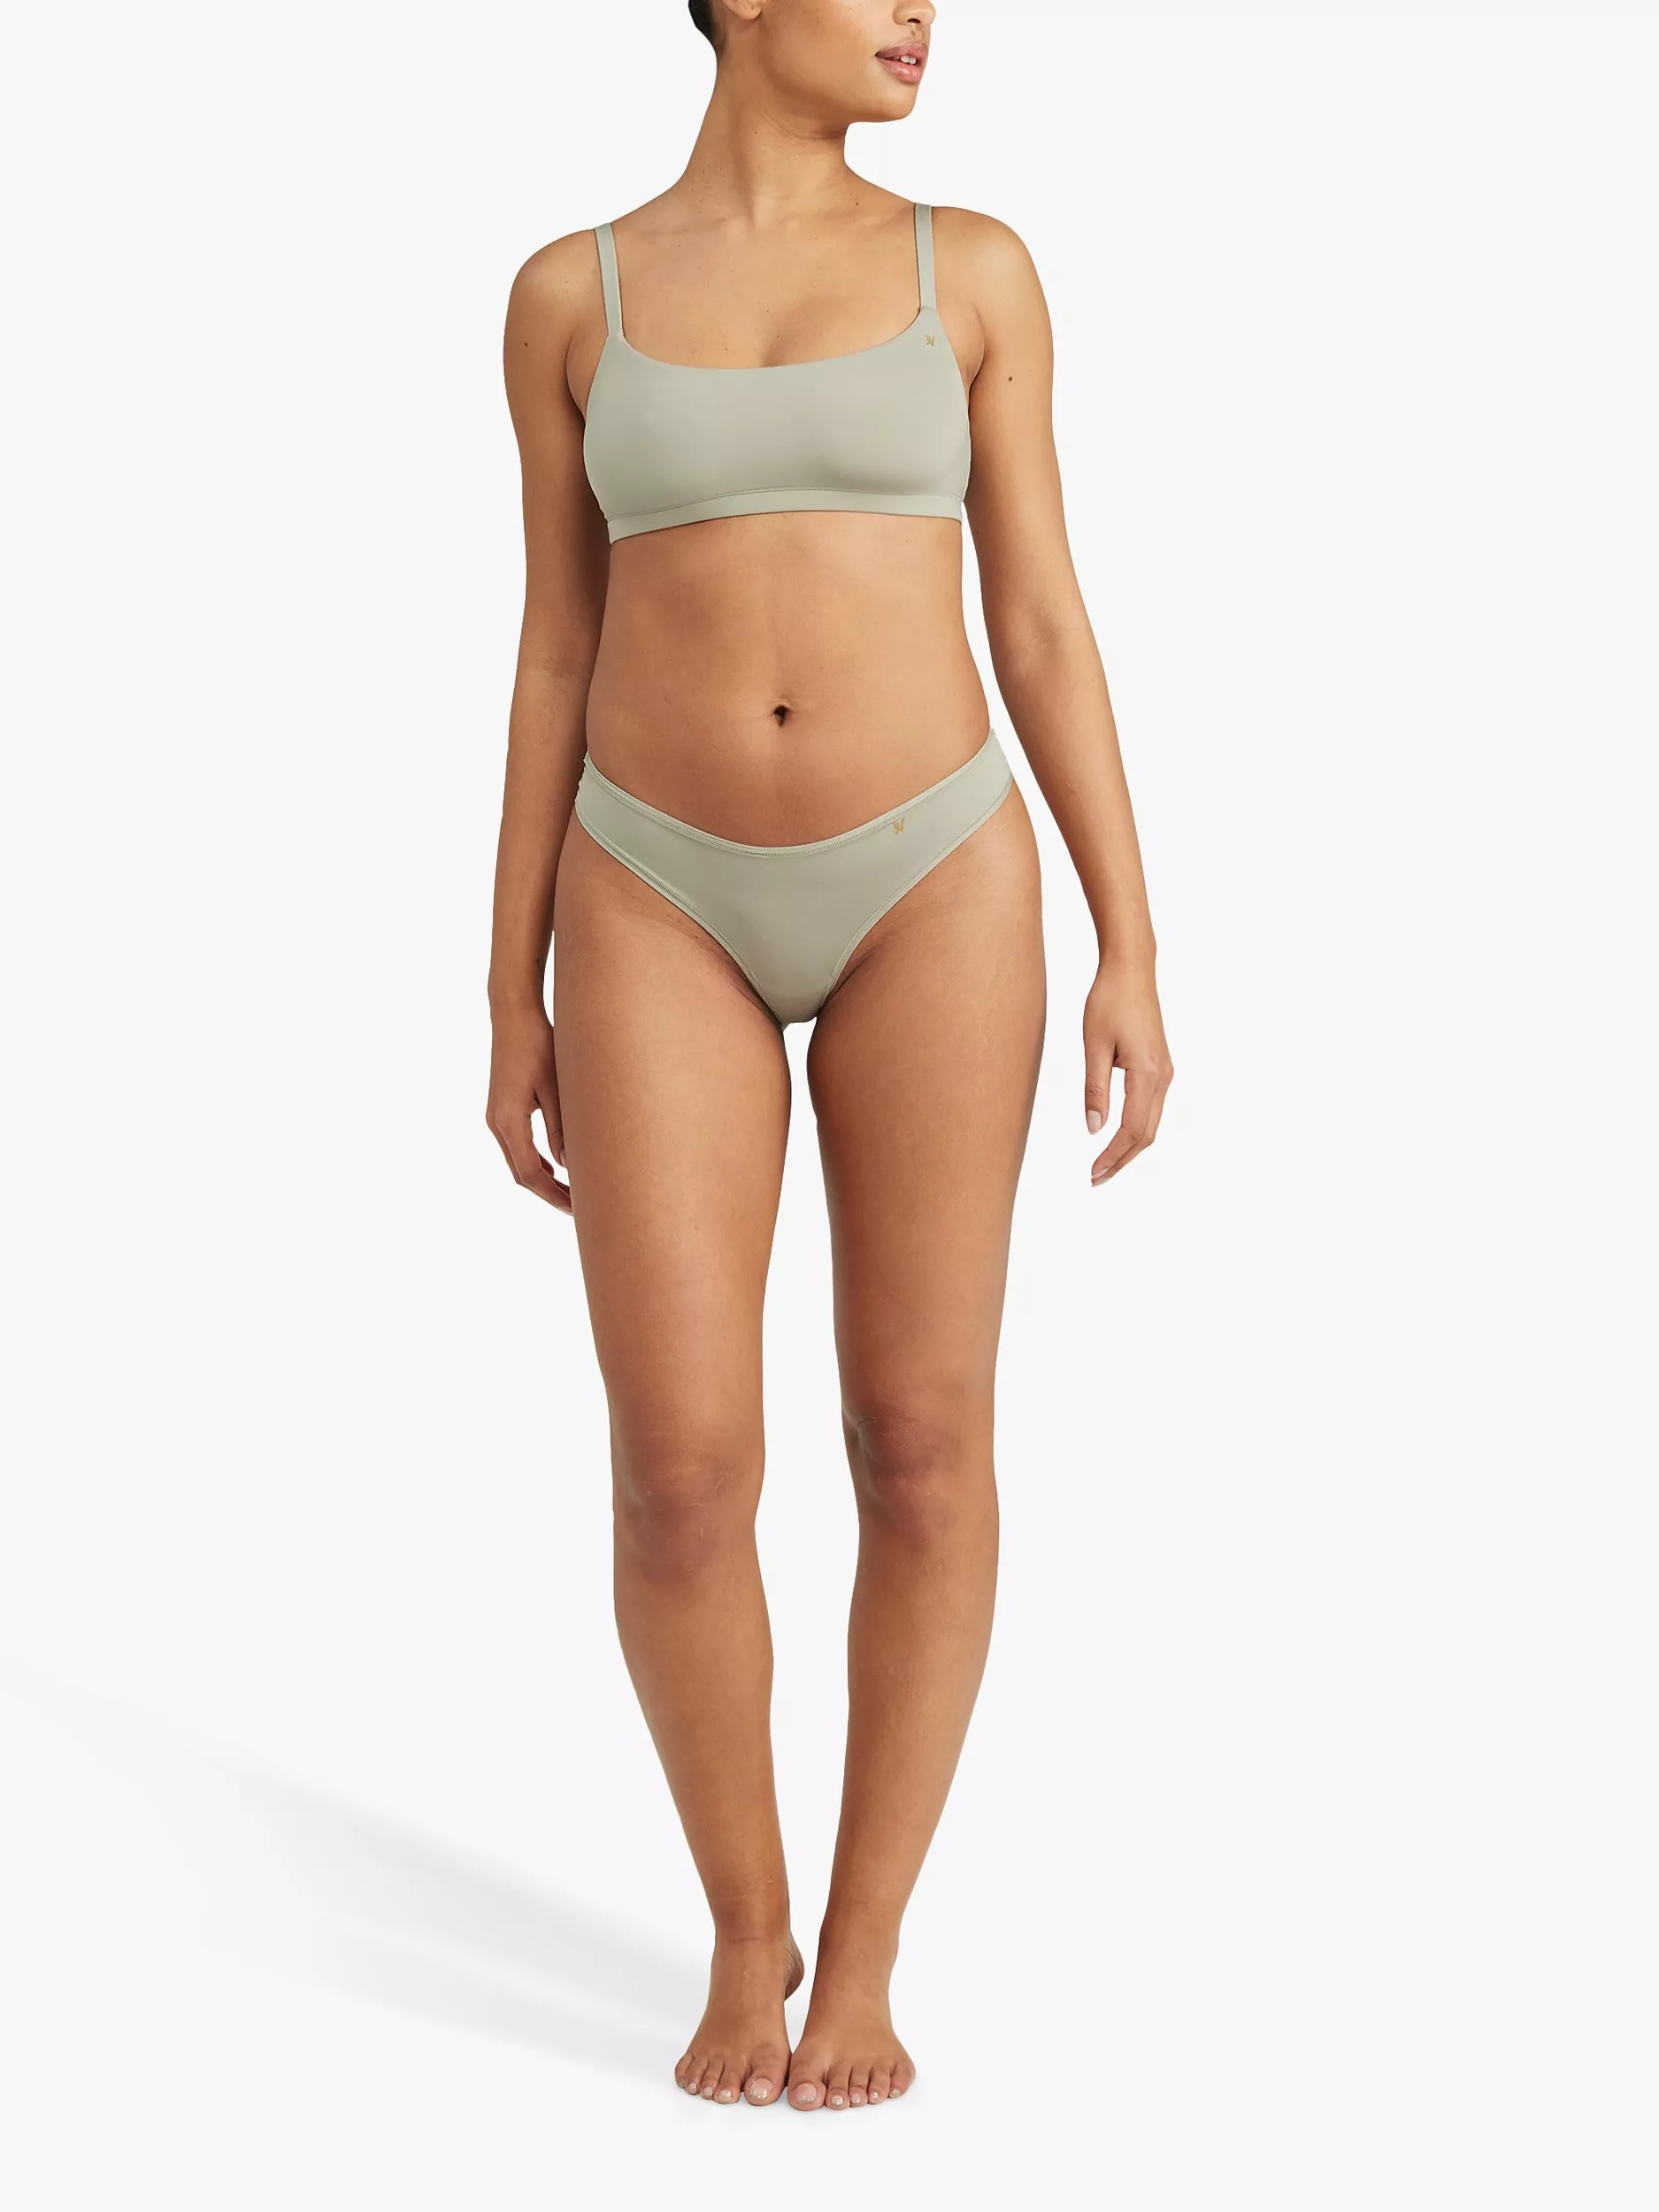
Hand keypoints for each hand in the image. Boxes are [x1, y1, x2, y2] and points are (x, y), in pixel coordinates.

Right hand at [486, 1003, 570, 1212]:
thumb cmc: (538, 1045)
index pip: (530, 1173)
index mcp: (509, 1121)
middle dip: (548, 1192)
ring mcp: (496, 1116)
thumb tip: (569, 1166)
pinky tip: (556, 1166)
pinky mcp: (501, 1108)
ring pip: (517, 1161)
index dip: (553, 1195)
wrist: (513, 1015)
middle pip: (521, 1174)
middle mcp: (497, 1123)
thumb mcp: (556, 1088)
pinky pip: (516, 1146)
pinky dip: (535, 1161)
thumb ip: (561, 1129)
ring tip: (570, 1191)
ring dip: (542, 1178)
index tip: (576, 1209)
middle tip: (578, 1207)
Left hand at [1083, 957, 1172, 1185]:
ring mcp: (1165, 1072)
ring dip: (1129, 1147)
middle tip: (1095, 1179)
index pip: (1132, 1130)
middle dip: (1121, 1160)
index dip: (1112, 1156)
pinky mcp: (1160, 1066)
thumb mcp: (1093, 1046)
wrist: (1131, 970)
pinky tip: (1116, 1136)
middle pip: (1146, 1134)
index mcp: (1147, 1073)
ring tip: (1103, 1164)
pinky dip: (1135, 1129)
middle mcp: (1163, 1076)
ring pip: (1151, 1123)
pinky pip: (1151, 1108)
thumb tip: (1093, 1129)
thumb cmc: (1109, 1001)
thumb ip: (1094, 1089)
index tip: (1092, 1174)